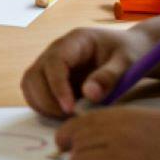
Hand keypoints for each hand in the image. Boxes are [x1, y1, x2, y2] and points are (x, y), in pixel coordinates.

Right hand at [20, 25, 156, 116]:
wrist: (129, 48)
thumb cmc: (129, 52)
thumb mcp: (126, 62)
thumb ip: (108, 77)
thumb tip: (89, 95)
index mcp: (74, 41)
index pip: (54, 62)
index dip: (58, 87)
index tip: (70, 109)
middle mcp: (56, 50)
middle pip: (35, 73)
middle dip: (47, 99)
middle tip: (70, 117)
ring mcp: (50, 63)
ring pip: (30, 83)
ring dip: (42, 104)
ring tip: (66, 117)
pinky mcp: (51, 77)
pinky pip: (35, 91)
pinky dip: (43, 106)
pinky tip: (63, 114)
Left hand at [56, 109, 159, 159]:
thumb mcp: (137, 117)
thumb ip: (110, 124)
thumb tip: (81, 138)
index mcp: (115, 116)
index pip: (74, 125)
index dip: (64, 138)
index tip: (64, 146)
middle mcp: (114, 133)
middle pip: (74, 145)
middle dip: (73, 155)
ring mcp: (121, 156)